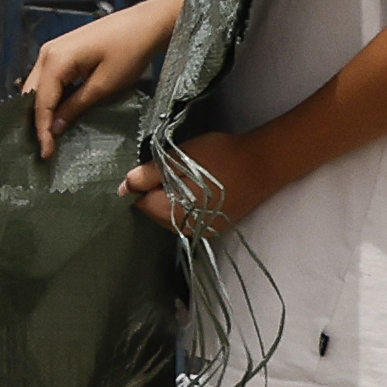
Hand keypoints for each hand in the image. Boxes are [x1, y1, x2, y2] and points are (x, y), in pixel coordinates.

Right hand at [25, 0, 174, 154]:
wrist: (146, 23)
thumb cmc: (129, 51)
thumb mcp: (105, 85)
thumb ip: (77, 106)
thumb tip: (55, 128)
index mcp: (55, 60)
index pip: (40, 101)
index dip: (42, 129)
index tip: (47, 154)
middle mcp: (47, 53)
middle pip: (32, 93)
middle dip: (36, 121)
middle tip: (45, 147)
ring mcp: (53, 50)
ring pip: (38, 86)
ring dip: (42, 110)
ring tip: (49, 134)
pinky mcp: (62, 51)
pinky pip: (49, 79)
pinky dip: (51, 98)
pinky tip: (58, 112)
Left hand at [126, 113, 277, 243]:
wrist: (264, 163)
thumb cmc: (219, 156)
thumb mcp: (177, 158)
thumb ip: (148, 175)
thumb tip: (123, 188)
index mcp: (171, 212)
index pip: (140, 204)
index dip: (140, 185)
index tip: (152, 168)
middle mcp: (184, 228)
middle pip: (154, 213)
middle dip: (154, 194)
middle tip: (170, 170)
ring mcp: (202, 230)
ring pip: (171, 217)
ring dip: (170, 200)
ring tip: (184, 177)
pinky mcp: (216, 227)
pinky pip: (189, 219)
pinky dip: (186, 205)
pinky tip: (196, 188)